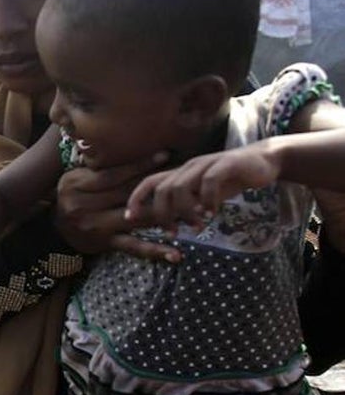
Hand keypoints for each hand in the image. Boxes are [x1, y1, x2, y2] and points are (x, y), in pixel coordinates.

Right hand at [56, 152, 181, 261]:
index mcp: (77, 185)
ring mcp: (97, 227)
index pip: (114, 174)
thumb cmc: (72, 197)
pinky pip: (133, 246)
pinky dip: (155, 251)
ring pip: (137, 218)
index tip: (165, 156)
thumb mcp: (76, 178)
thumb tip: (131, 148)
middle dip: (160, 188)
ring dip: (168, 216)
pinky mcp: (105, 244)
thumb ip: (99, 169)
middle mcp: (84, 206)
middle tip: (189, 183)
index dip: (140, 165)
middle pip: (129, 195)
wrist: (54, 230)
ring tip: (194, 213)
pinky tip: (176, 254)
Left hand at [126, 145, 281, 228]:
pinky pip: (209, 182)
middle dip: (164, 214)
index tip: (130, 218)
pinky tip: (213, 214)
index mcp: (181, 174)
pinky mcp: (226, 164)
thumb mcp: (202, 195)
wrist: (264, 161)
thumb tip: (166, 225)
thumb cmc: (229, 180)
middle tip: (173, 233)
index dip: (136, 198)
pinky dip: (208, 201)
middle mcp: (189, 167)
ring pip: (182, 187)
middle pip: (163, 190)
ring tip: (198, 226)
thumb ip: (186, 206)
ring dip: (186, 211)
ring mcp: (207, 164)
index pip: (149, 182)